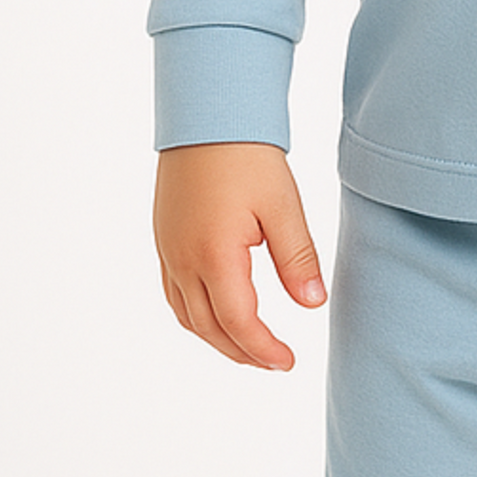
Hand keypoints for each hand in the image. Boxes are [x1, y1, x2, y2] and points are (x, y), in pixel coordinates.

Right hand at [153, 141, 326, 369]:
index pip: (238, 323)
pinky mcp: (164, 239)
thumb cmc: (248, 157)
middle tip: (275, 362)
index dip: (263, 349)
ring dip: (217, 338)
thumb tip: (313, 305)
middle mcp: (183, 260)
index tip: (289, 362)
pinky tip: (218, 311)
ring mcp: (168, 251)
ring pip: (187, 316)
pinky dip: (196, 316)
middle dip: (242, 352)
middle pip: (209, 328)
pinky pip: (174, 294)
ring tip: (250, 345)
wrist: (207, 114)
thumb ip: (297, 259)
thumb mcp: (283, 206)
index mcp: (215, 255)